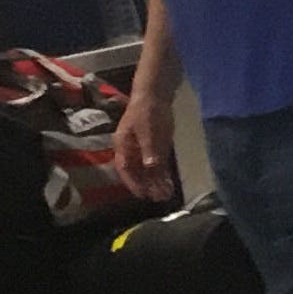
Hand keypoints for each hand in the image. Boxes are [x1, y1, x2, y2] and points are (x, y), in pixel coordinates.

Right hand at [110, 89, 177, 204]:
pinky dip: (162, 174)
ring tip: (165, 195)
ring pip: (148, 170)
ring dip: (156, 182)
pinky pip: (157, 164)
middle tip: (159, 198)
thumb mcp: (148, 129)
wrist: (156, 95)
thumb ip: (149, 149)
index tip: (142, 195)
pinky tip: (169, 184)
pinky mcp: (155, 147)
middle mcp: (131, 150)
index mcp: (123, 145)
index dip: (133, 183)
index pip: (125, 169)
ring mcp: (143, 148)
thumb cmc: (148, 111)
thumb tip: (150, 166)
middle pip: (137, 172)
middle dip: (147, 186)